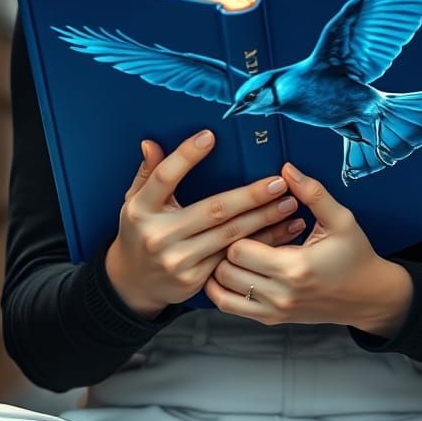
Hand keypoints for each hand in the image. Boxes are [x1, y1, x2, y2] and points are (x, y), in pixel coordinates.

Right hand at [104, 129, 304, 319]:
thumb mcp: (133, 201)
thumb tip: (151, 142)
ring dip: (263, 220)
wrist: (133, 284)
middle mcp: (159, 236)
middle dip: (250, 196)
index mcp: (140, 210)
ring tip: (288, 204)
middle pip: (212, 210)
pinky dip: (259, 244)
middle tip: (278, 182)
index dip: (186, 156)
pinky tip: (279, 232)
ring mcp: (178, 260)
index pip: (164, 177)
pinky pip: (233, 257)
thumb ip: (148, 172)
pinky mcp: (194, 280)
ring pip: (229, 236)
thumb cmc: (138, 232)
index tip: (210, 136)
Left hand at [204, 162, 413, 334]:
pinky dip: (223, 289)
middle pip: (225, 270)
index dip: (238, 229)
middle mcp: (280, 294)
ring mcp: (274, 311)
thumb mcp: (341, 219)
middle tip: (238, 231)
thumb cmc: (355, 256)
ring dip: (221, 270)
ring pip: (221, 292)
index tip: (248, 217)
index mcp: (294, 267)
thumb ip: (312, 193)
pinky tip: (233, 270)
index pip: (239, 249)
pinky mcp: (272, 319)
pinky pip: (230, 307)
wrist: (368, 296)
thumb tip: (286, 169)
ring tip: (232, 250)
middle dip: (226, 248)